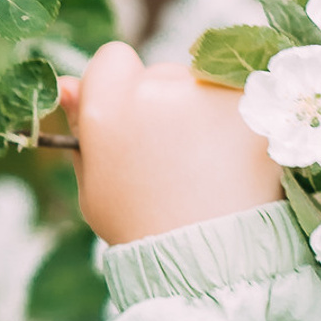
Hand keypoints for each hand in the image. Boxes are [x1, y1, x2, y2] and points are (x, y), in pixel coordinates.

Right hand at [59, 43, 281, 245]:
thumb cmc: (142, 227)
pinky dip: (240, 123)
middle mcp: (158, 90)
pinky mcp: (253, 105)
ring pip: (204, 84)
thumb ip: (81, 128)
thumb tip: (66, 84)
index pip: (113, 59)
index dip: (119, 87)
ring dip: (205, 110)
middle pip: (161, 73)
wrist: (207, 261)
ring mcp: (210, 94)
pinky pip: (242, 99)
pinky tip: (234, 162)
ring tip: (208, 166)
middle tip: (175, 158)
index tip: (132, 119)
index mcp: (109, 106)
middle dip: (166, 104)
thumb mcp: (95, 184)